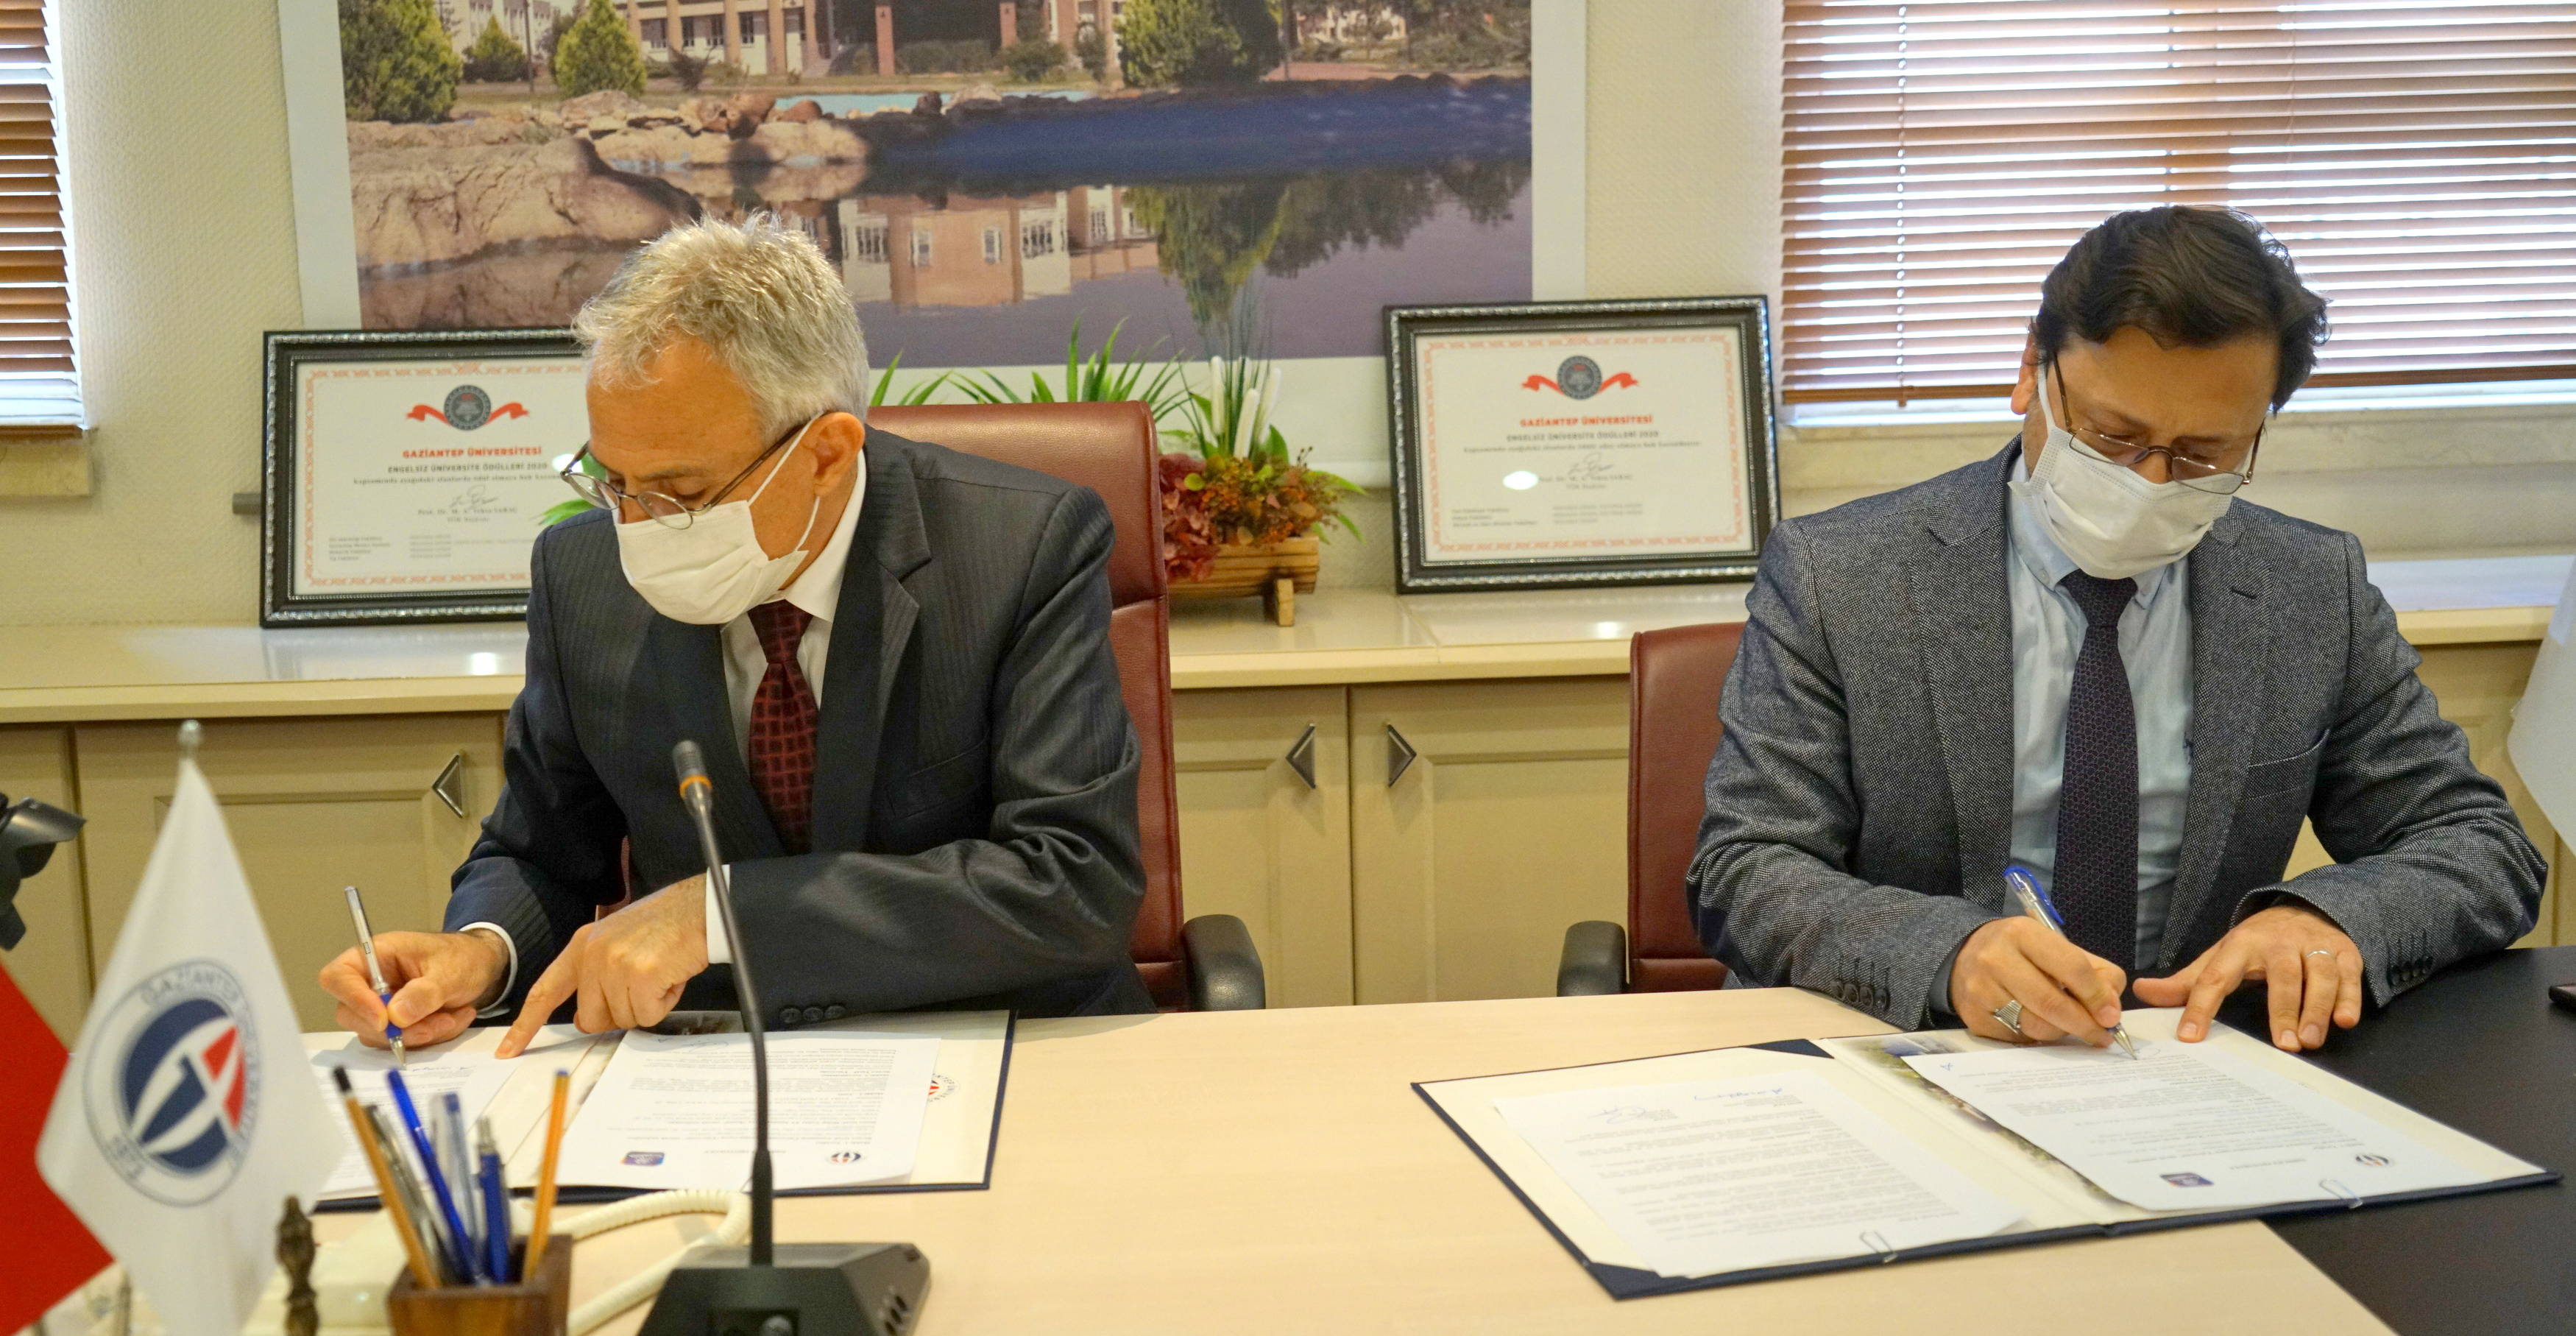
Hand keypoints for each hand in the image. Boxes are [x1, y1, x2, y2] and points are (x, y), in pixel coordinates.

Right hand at [317, 930, 508, 1051]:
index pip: (337, 976)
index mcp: (375, 956)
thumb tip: (396, 1016)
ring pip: (377, 1035)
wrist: (481, 967)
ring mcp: (379, 1006)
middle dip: (393, 1029)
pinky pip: (399, 1043)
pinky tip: (452, 1019)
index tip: (383, 1020)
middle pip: (351, 1015)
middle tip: (432, 1026)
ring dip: (417, 1034)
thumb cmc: (461, 957)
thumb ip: (425, 992)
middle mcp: (369, 982)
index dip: (353, 1000)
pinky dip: (428, 1037)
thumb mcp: (450, 971)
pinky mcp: (394, 1024)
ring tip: (452, 1017)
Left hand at [500, 876, 707, 1056]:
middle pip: (592, 1018)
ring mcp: (615, 965)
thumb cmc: (665, 926)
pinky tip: (672, 977)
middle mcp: (592, 955)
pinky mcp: (641, 976)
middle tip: (644, 986)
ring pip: (624, 1020)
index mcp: (582, 945)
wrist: (701, 907)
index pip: (546, 991)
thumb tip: (586, 1020)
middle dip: (620, 1013)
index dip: (527, 1024)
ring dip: (647, 1005)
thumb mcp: (617, 942)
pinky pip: (648, 1016)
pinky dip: (664, 1004)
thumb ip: (595, 977)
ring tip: (662, 974)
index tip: (510, 1050)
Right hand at [1949, 917, 2127, 1047]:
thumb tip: (2110, 1012)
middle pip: (2052, 1003)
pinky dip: (2037, 1037)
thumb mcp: (2057, 948)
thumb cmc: (2022, 952)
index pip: (2071, 967)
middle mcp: (1996, 959)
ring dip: (2061, 1032)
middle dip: (2084, 1024)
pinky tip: (2039, 1025)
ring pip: (2036, 1026)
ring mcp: (1981, 990)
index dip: (2096, 996)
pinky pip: (2018, 1038)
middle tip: (2101, 1036)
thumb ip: (2095, 973)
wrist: (1965, 955)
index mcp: (2022, 933)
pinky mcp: (1975, 1017)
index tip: (2111, 1017)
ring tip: (2067, 1026)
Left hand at [2135, 904, 2360, 1051]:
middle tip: (2284, 1045)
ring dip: (2317, 1008)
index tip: (2191, 1036)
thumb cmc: (2255, 944)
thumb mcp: (2220, 957)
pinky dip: (2350, 997)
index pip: (2216, 977)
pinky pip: (2349, 975)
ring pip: (2319, 975)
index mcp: (2239, 945)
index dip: (2201, 1007)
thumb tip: (2142, 990)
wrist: (2305, 909)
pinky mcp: (2345, 952)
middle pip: (2282, 976)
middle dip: (2283, 1010)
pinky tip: (2346, 1020)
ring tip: (2309, 1040)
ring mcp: (2314, 946)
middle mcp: (2279, 943)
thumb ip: (2186, 981)